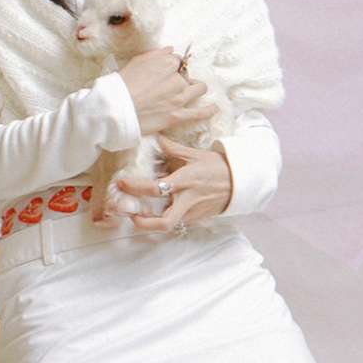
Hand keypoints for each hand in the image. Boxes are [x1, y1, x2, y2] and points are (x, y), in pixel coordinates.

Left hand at [116, 134, 233, 230]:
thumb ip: (172, 148)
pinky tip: (155, 212)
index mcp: (185, 181)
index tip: (122, 184)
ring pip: (168, 225)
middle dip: (143, 223)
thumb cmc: (217, 167)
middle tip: (129, 215)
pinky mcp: (196, 219)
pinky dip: (163, 218)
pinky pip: (176, 222)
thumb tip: (156, 138)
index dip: (136, 188)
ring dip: (151, 224)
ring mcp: (192, 212)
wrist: (239, 182)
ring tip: (138, 216)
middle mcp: (187, 200)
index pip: (156, 188)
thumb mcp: (195, 154)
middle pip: (163, 222)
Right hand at [118, 47, 217, 135]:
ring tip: (193, 91)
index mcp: (167, 63)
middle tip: (169, 85)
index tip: (166, 72)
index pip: (178, 60)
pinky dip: (209, 110)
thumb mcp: (137, 61)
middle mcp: (177, 79)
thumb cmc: (123, 84)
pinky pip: (200, 113)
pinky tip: (213, 108)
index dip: (172, 66)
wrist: (117, 109)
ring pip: (199, 88)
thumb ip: (157, 54)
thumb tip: (171, 49)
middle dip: (181, 78)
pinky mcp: (178, 116)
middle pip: (187, 75)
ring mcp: (180, 98)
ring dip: (197, 88)